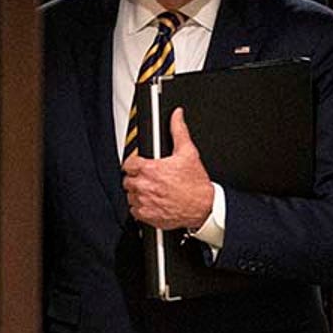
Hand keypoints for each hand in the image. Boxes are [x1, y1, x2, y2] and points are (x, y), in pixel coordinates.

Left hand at [123, 108, 215, 229]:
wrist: (204, 207)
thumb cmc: (196, 184)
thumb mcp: (189, 152)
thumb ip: (179, 131)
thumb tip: (177, 115)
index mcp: (150, 169)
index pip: (128, 164)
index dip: (134, 163)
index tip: (140, 166)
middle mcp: (144, 186)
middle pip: (128, 180)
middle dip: (136, 178)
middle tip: (148, 179)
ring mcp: (145, 202)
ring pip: (130, 195)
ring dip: (137, 193)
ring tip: (151, 190)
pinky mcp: (147, 216)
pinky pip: (134, 211)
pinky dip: (140, 207)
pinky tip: (151, 202)